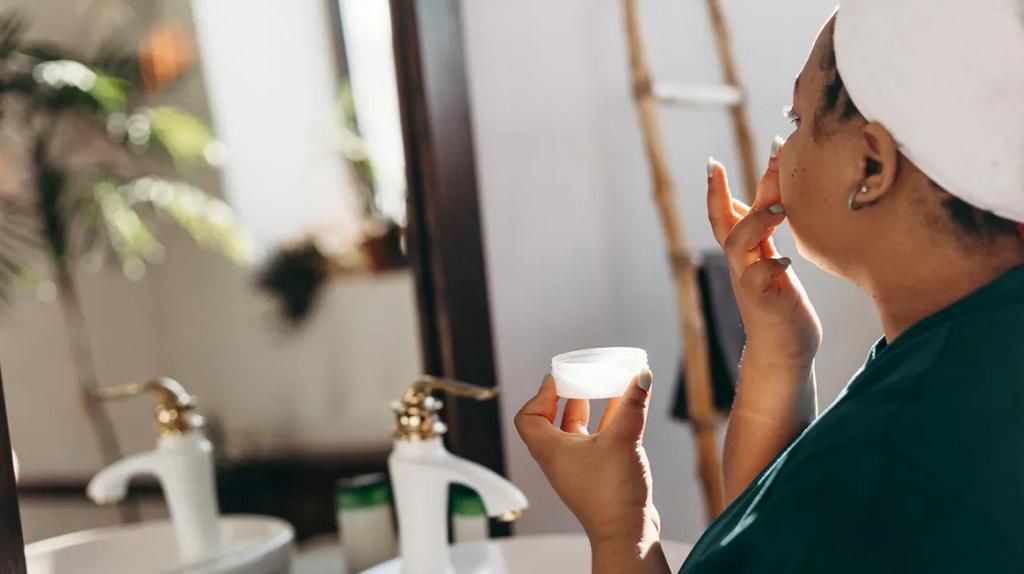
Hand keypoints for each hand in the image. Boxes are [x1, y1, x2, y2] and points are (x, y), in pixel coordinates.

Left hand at [514, 372, 659, 547]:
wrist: (627, 534)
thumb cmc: (611, 495)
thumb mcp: (623, 439)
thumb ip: (632, 404)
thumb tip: (641, 375)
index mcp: (550, 450)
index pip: (528, 417)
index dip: (540, 395)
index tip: (558, 378)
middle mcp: (559, 459)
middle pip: (551, 420)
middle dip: (565, 397)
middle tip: (579, 378)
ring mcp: (578, 468)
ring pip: (576, 430)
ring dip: (587, 408)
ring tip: (600, 387)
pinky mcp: (597, 475)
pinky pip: (596, 441)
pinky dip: (606, 423)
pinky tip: (624, 409)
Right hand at [706, 147, 821, 365]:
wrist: (783, 352)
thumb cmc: (781, 304)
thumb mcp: (769, 260)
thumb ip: (763, 234)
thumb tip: (756, 200)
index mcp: (744, 253)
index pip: (724, 215)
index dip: (716, 190)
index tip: (714, 164)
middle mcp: (741, 265)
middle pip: (725, 222)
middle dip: (731, 191)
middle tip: (764, 157)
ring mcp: (749, 283)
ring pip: (737, 245)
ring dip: (756, 222)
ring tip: (781, 208)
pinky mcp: (763, 302)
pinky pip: (757, 279)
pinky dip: (769, 266)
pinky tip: (786, 261)